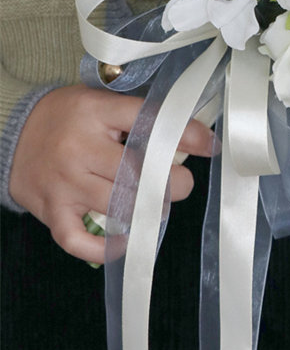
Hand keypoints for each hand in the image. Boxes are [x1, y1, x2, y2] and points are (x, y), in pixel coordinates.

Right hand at [9, 84, 213, 263]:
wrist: (11, 130)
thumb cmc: (68, 117)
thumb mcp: (102, 103)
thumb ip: (143, 116)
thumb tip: (195, 135)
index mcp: (96, 112)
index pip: (149, 121)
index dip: (186, 135)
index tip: (210, 146)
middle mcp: (80, 148)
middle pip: (139, 172)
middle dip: (172, 182)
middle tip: (180, 182)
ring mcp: (64, 183)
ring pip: (119, 206)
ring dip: (147, 210)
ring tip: (155, 204)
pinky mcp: (51, 210)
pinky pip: (78, 239)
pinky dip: (104, 247)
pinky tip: (125, 240)